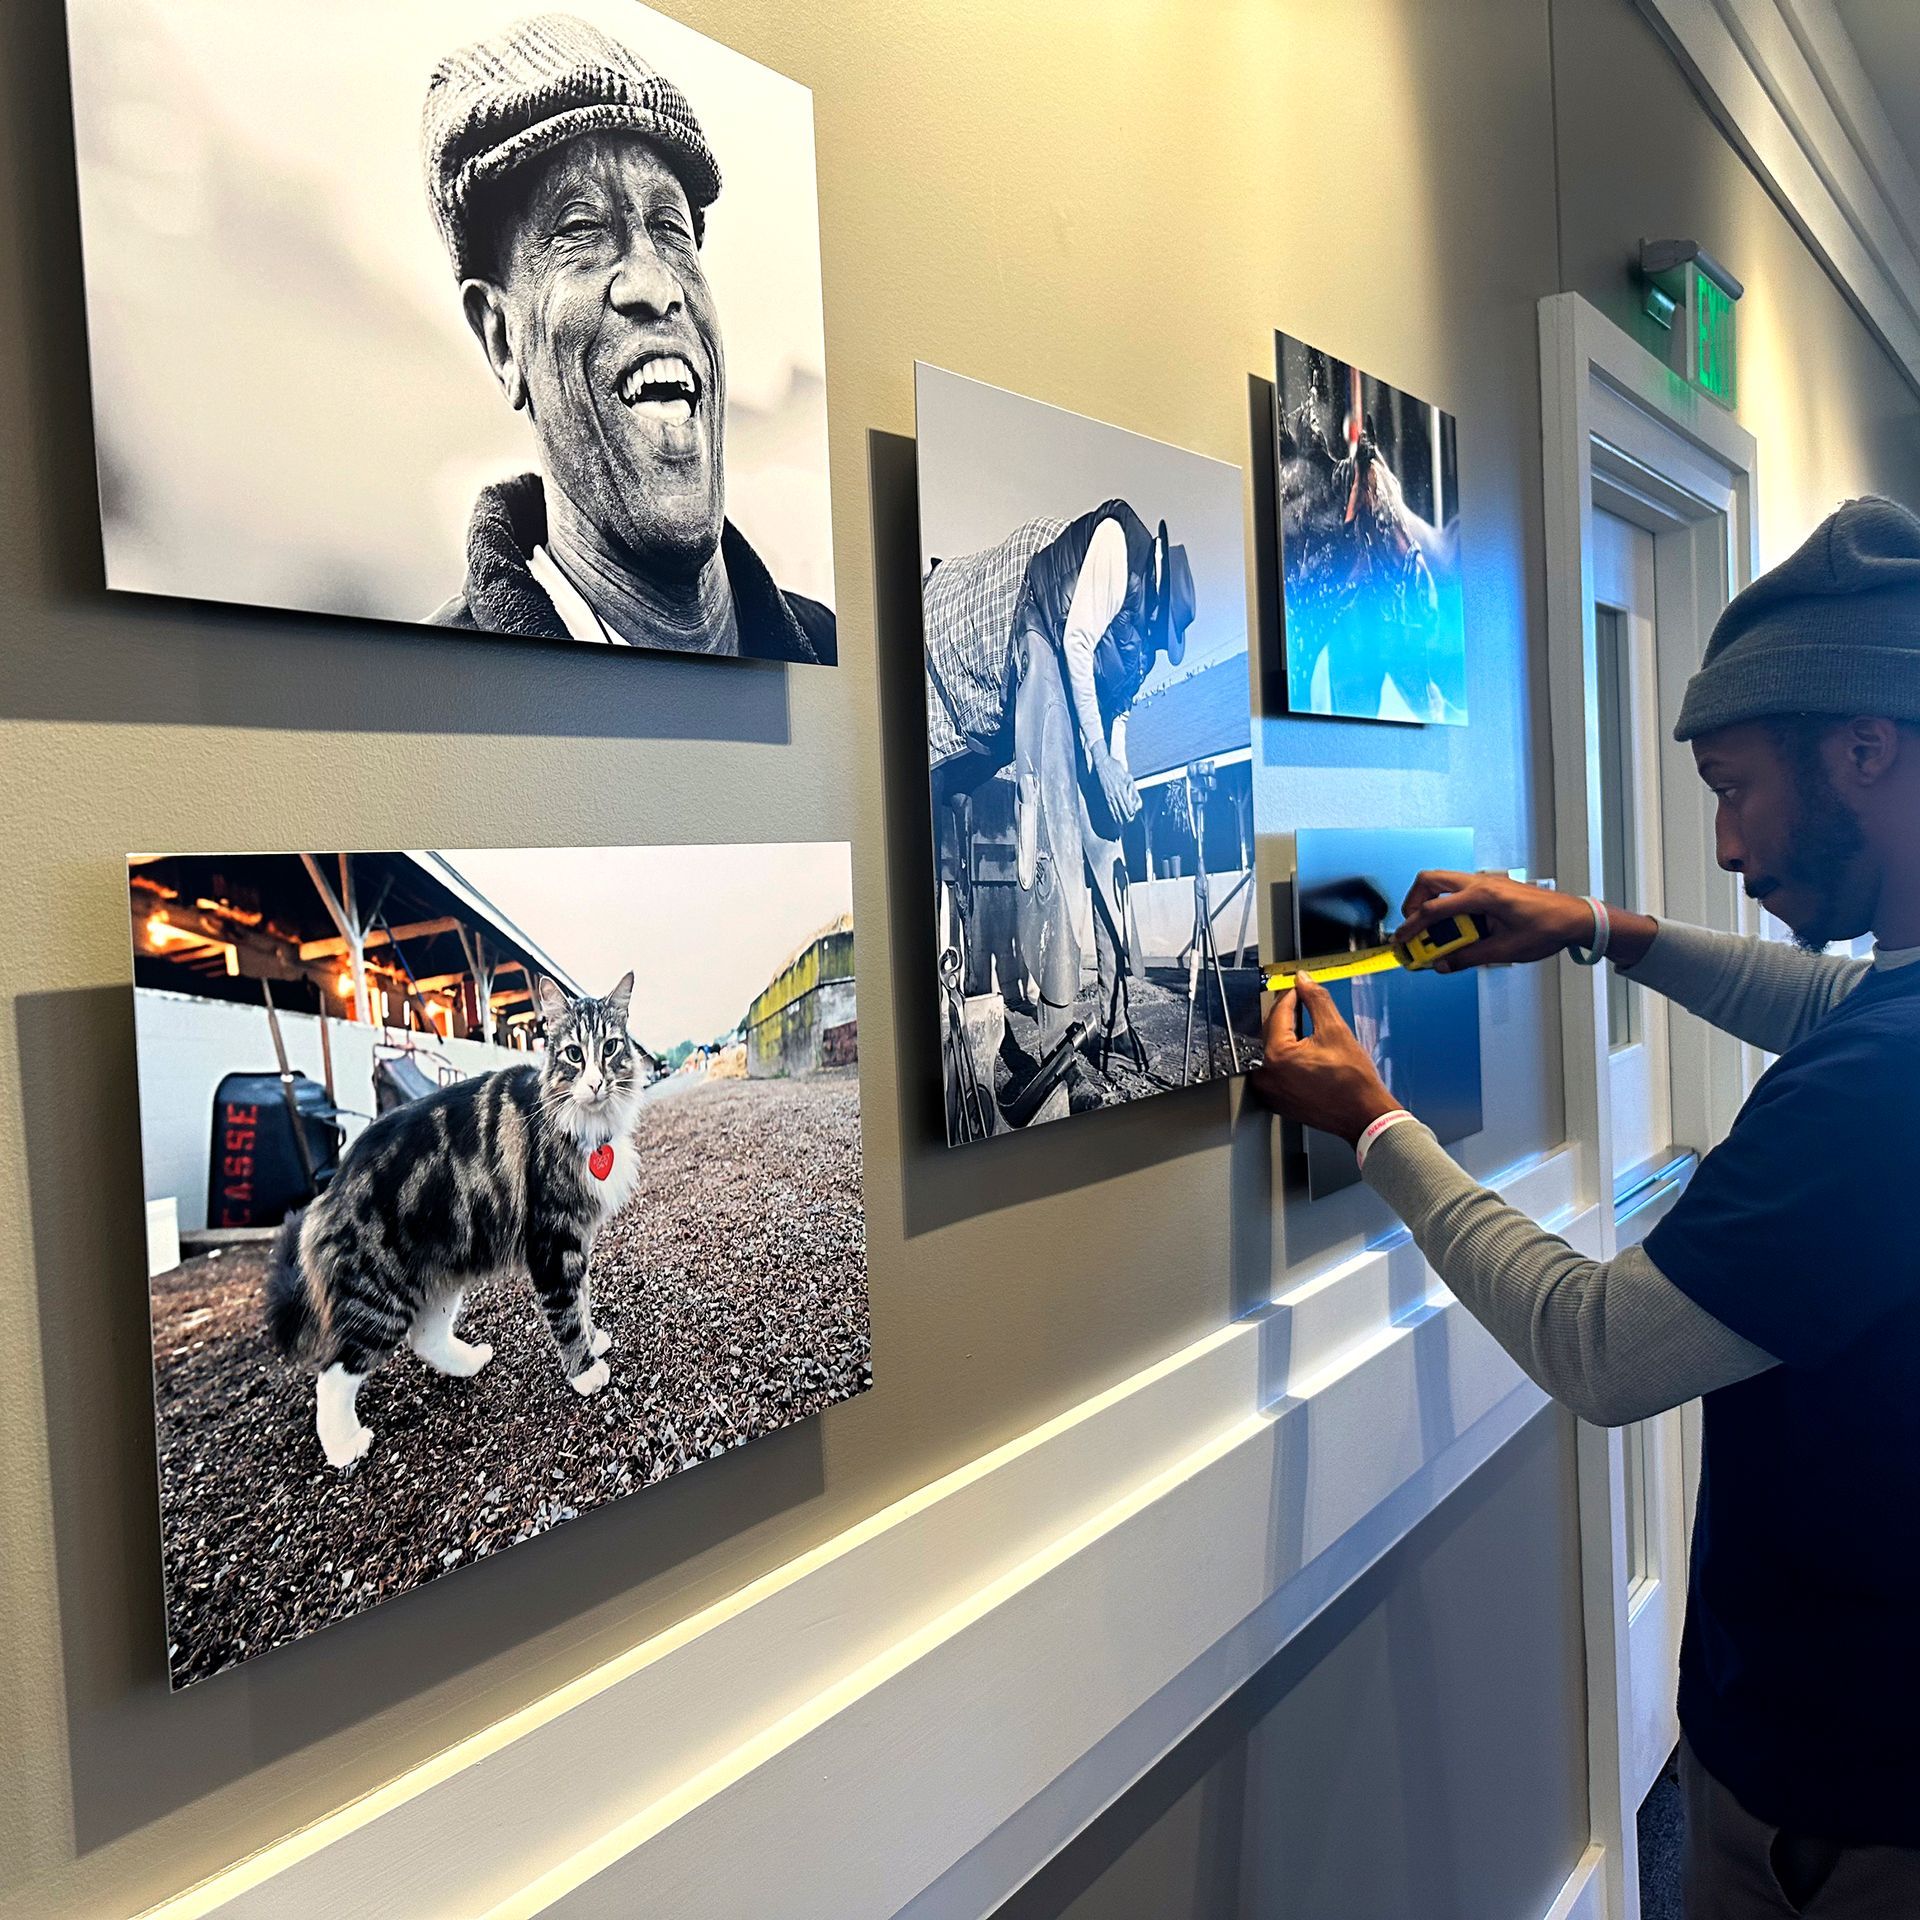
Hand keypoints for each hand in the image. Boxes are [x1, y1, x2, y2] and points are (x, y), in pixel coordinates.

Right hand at [1094, 746, 1140, 823]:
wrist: (1102, 763)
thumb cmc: (1116, 767)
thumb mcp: (1127, 775)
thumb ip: (1131, 786)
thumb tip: (1134, 797)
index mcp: (1122, 788)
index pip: (1127, 803)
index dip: (1130, 811)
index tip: (1132, 815)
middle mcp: (1115, 792)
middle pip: (1121, 808)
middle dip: (1125, 816)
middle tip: (1128, 822)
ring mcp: (1109, 794)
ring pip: (1114, 809)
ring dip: (1118, 817)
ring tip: (1121, 823)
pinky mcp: (1104, 794)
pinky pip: (1108, 806)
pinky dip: (1111, 813)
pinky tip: (1113, 817)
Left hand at [1249, 974, 1403, 1144]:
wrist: (1364, 1115)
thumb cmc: (1353, 1081)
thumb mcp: (1335, 1030)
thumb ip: (1316, 1000)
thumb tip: (1304, 981)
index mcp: (1276, 1056)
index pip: (1278, 1013)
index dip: (1291, 995)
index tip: (1300, 987)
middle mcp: (1265, 1075)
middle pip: (1270, 1030)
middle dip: (1287, 1014)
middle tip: (1305, 1003)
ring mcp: (1268, 1090)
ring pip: (1271, 1049)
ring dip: (1285, 1034)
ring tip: (1308, 1028)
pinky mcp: (1274, 1099)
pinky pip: (1274, 1068)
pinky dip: (1286, 1055)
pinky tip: (1305, 1052)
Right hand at [1395, 870, 1600, 971]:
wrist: (1573, 917)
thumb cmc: (1547, 928)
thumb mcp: (1505, 950)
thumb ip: (1468, 957)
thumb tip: (1442, 965)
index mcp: (1483, 896)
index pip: (1434, 909)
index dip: (1413, 926)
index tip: (1401, 939)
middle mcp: (1481, 883)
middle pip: (1429, 880)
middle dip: (1413, 902)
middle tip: (1413, 926)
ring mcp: (1486, 883)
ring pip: (1443, 882)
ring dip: (1431, 904)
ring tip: (1436, 932)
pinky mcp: (1491, 888)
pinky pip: (1459, 892)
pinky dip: (1449, 907)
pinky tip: (1459, 929)